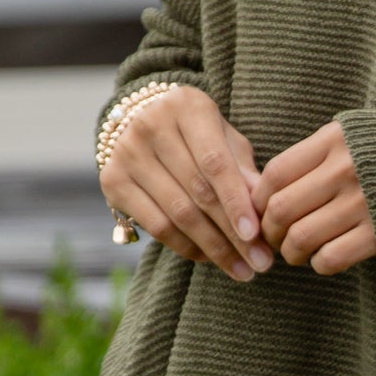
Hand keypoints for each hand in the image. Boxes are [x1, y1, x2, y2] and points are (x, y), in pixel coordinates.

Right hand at [100, 85, 273, 281]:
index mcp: (187, 106)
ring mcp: (127, 153)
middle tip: (260, 263)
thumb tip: (263, 208)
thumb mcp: (226, 140)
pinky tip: (210, 259)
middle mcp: (150, 125)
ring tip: (242, 269)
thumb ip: (243, 170)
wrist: (145, 122)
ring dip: (213, 248)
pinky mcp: (112, 181)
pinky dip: (187, 247)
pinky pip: (156, 226)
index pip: (215, 162)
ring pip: (177, 214)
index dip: (236, 201)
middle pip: (197, 192)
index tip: (257, 235)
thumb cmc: (200, 134)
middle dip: (233, 234)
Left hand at [253, 120, 375, 274]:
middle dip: (268, 232)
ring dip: (291, 253)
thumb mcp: (356, 134)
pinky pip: (330, 258)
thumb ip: (317, 154)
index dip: (259, 199)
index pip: (275, 174)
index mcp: (334, 141)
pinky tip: (326, 258)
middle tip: (275, 239)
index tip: (262, 211)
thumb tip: (269, 189)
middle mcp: (344, 171)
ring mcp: (362, 204)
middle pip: (280, 209)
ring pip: (300, 238)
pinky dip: (320, 264)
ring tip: (297, 253)